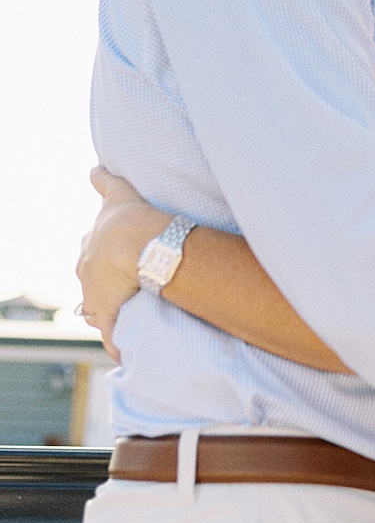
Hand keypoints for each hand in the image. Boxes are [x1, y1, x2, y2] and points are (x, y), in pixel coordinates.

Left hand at [76, 167, 167, 358]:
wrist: (138, 241)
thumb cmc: (130, 218)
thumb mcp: (116, 194)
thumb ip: (105, 181)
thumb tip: (94, 167)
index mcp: (89, 249)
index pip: (89, 258)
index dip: (100, 260)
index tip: (111, 263)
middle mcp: (87, 274)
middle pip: (90, 286)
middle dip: (102, 288)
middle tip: (121, 289)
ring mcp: (97, 297)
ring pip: (97, 311)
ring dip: (109, 316)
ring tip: (124, 320)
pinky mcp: (110, 316)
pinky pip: (113, 336)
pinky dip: (117, 345)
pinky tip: (122, 355)